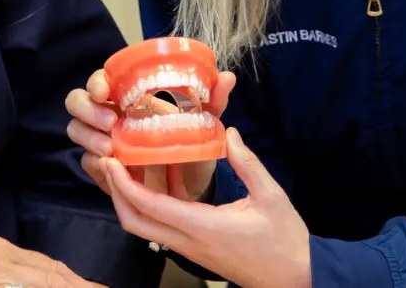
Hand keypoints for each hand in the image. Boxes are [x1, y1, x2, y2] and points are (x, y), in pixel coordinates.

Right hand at [65, 67, 236, 200]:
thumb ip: (213, 99)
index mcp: (129, 94)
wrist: (193, 182)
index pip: (101, 79)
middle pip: (77, 102)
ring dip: (90, 137)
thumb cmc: (193, 141)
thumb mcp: (205, 120)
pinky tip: (112, 165)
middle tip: (111, 122)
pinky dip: (95, 162)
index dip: (96, 81)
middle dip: (88, 109)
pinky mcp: (103, 168)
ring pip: (76, 130)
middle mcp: (111, 113)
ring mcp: (102, 140)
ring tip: (112, 149)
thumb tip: (226, 77)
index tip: (105, 90)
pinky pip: (87, 162)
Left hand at [101, 129, 308, 287]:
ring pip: (146, 228)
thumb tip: (229, 133)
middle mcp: (188, 242)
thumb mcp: (271, 196)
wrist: (296, 277)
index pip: (149, 206)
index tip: (110, 161)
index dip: (123, 184)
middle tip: (109, 163)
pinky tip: (166, 178)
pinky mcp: (197, 251)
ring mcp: (190, 250)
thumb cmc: (284, 239)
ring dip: (132, 200)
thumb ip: (248, 164)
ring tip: (129, 166)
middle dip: (115, 194)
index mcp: (201, 227)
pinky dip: (155, 205)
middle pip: (135, 223)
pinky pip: (165, 228)